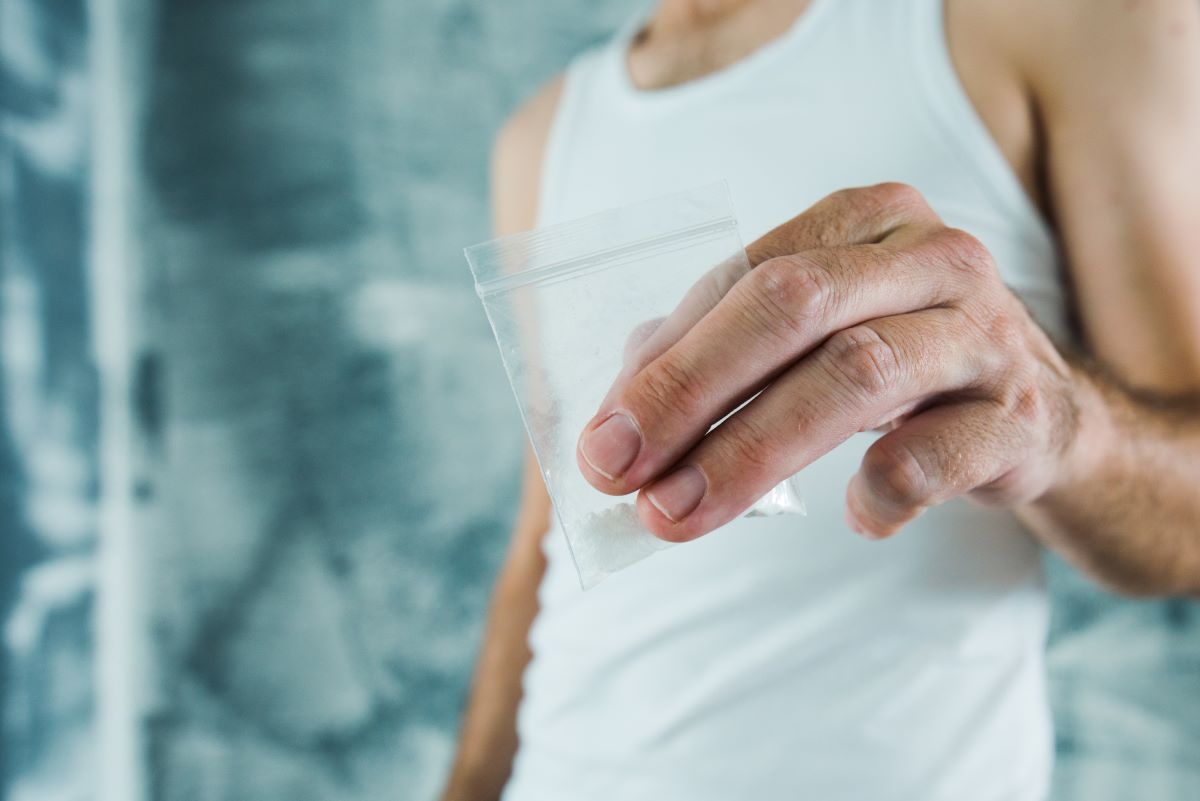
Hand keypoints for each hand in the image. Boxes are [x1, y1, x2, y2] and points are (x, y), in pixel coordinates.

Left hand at [576, 183, 1084, 540]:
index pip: (743, 277)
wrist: (1039, 413)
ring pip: (854, 374)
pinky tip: (852, 519)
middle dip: (690, 392)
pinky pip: (939, 453)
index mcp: (865, 221)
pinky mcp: (1022, 415)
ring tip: (678, 512)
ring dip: (749, 452)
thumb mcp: (812, 340)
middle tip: (620, 472)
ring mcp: (983, 333)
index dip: (665, 359)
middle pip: (790, 307)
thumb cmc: (899, 364)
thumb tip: (617, 422)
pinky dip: (882, 490)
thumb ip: (718, 358)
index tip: (603, 436)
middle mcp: (929, 258)